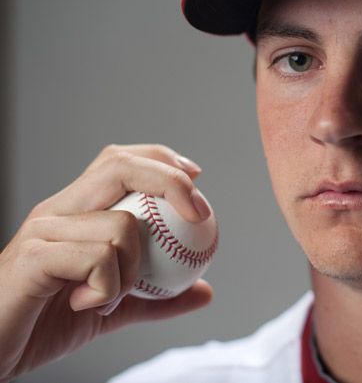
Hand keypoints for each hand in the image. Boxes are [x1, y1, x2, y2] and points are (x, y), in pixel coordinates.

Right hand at [0, 144, 213, 381]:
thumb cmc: (46, 324)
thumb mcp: (115, 309)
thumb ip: (158, 299)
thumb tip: (206, 291)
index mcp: (76, 211)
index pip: (120, 162)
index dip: (161, 160)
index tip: (197, 176)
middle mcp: (58, 210)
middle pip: (119, 165)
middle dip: (170, 181)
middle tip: (200, 214)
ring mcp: (43, 230)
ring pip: (121, 225)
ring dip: (134, 270)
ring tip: (110, 298)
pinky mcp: (32, 257)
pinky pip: (98, 259)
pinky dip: (109, 288)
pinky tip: (89, 305)